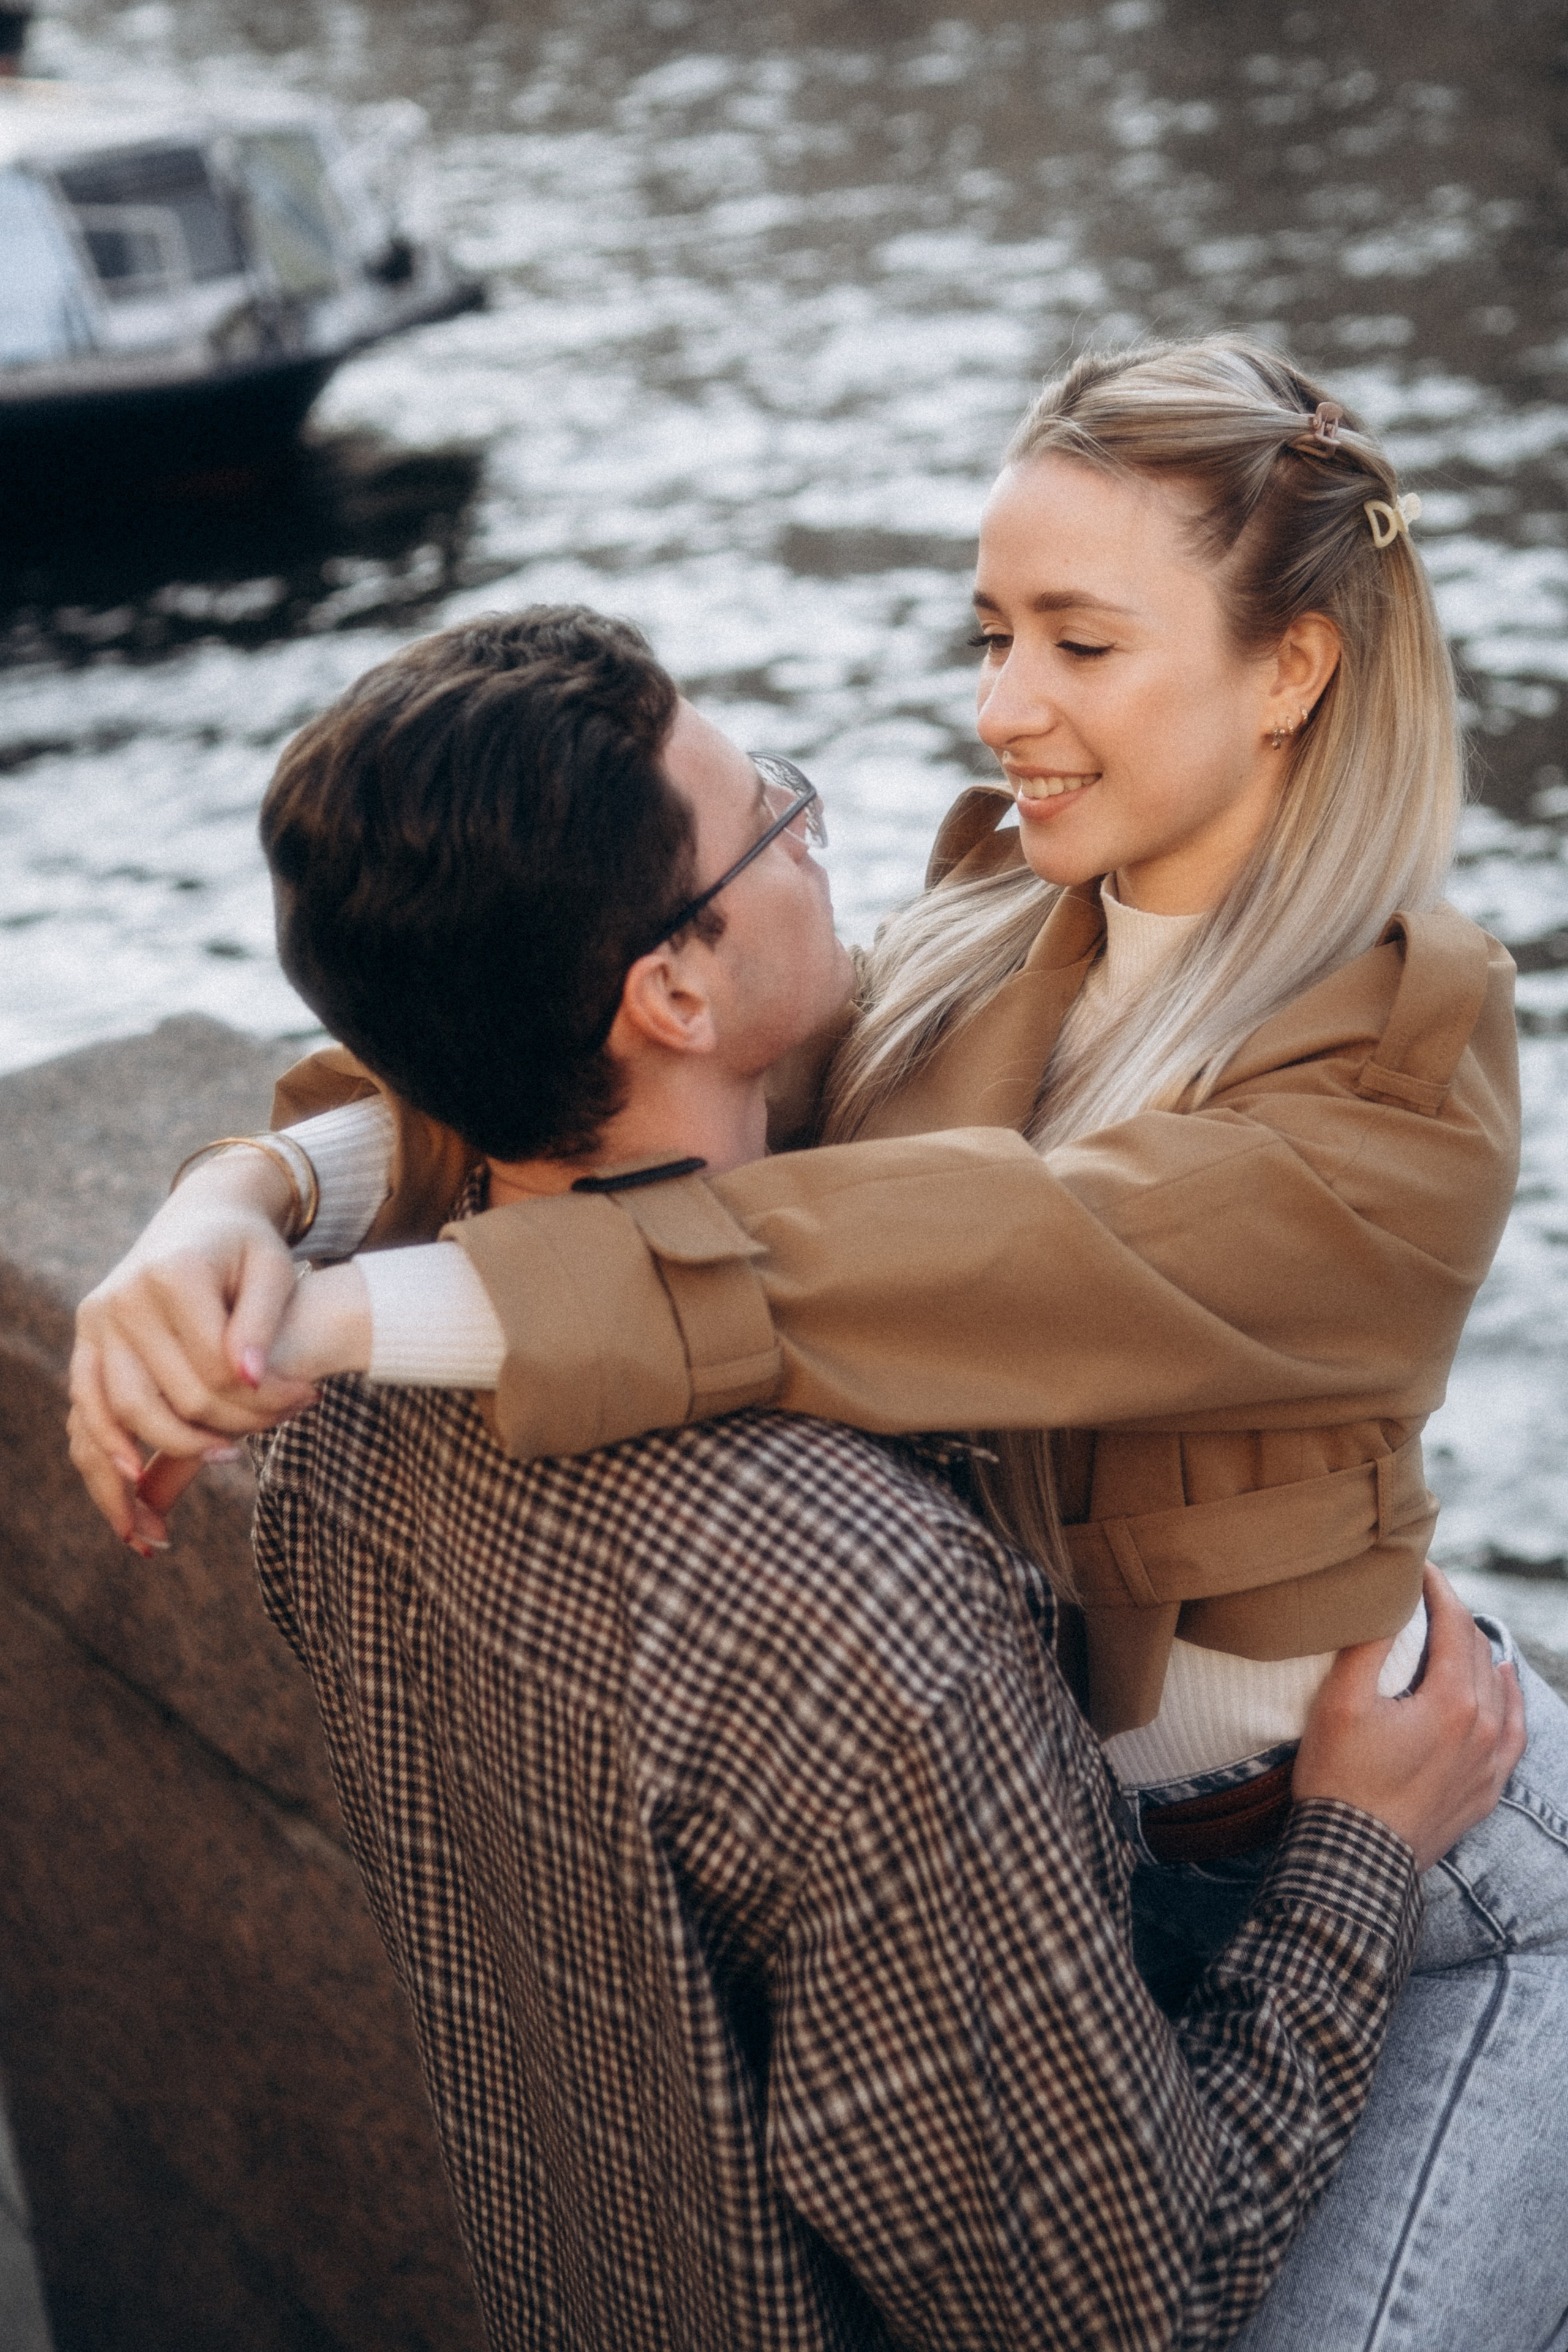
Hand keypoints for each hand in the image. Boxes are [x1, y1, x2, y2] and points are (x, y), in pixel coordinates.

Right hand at [69, 1153, 318, 1546]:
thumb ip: (264, 1321)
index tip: (311, 1398)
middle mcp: (124, 1298)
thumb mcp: (274, 1269)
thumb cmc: (247, 1249)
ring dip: (173, 1450)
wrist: (199, 1220)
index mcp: (173, 1275)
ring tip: (224, 1461)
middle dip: (235, 1424)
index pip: (219, 1365)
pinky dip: (107, 1450)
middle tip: (284, 1424)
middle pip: (178, 1395)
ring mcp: (97, 1323)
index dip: (268, 1396)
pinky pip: (89, 1407)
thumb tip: (251, 1378)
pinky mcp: (87, 1343)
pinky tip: (137, 1483)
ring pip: (127, 1413)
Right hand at [1293, 1565, 1525, 1873]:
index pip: (1454, 1624)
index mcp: (1451, 1702)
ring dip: (1479, 1654)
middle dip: (1453, 1616)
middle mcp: (1483, 1729)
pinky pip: (1513, 1735)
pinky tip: (1502, 1686)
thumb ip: (1368, 1646)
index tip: (1417, 1566)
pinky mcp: (1485, 1792)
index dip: (1436, 1588)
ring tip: (1457, 1632)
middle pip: (1477, 1652)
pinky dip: (1509, 1702)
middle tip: (1424, 1595)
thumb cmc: (1339, 1780)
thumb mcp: (1339, 1703)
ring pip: (1500, 1689)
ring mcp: (1489, 1764)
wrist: (1355, 1861)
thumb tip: (1386, 1604)